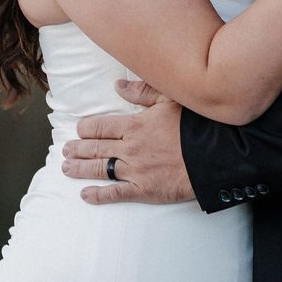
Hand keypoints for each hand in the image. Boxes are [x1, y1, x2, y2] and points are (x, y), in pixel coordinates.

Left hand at [60, 80, 193, 204]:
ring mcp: (135, 170)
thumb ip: (143, 92)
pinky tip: (85, 195)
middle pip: (95, 148)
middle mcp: (130, 148)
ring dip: (80, 169)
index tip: (78, 131)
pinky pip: (115, 193)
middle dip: (76, 149)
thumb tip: (118, 86)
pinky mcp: (144, 190)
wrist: (216, 157)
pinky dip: (98, 196)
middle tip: (65, 150)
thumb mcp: (171, 100)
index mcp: (135, 125)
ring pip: (99, 169)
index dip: (85, 129)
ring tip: (66, 168)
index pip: (100, 126)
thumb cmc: (195, 127)